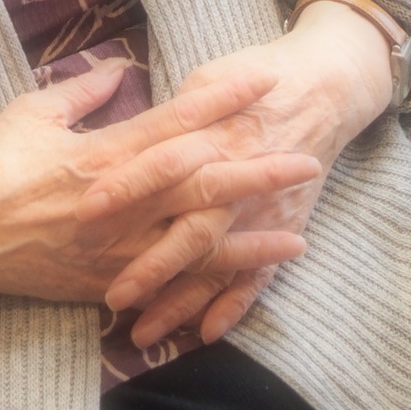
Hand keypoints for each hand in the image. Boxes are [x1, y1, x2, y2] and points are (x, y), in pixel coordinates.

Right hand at [0, 60, 320, 305]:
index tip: (262, 82)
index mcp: (104, 152)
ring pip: (196, 244)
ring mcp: (117, 248)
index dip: (222, 101)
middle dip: (257, 170)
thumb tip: (121, 65)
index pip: (176, 121)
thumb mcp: (32, 111)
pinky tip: (240, 288)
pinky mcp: (109, 281)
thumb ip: (82, 90)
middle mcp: (120, 202)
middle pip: (202, 184)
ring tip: (299, 234)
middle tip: (307, 157)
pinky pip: (169, 286)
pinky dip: (209, 287)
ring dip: (249, 238)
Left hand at [77, 0, 391, 345]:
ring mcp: (260, 209)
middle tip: (113, 297)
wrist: (326, 88)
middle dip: (151, 267)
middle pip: (189, 228)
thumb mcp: (205, 76)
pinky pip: (258, 275)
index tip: (84, 211)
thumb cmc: (255, 75)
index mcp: (211, 134)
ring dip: (181, 301)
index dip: (125, 186)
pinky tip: (207, 334)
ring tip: (144, 334)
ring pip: (216, 263)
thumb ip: (167, 112)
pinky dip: (235, 305)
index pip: (161, 162)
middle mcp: (235, 178)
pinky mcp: (282, 225)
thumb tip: (122, 132)